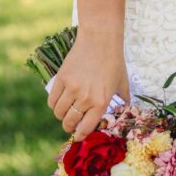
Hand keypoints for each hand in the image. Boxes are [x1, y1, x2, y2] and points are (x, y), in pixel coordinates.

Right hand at [47, 26, 128, 140]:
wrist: (100, 39)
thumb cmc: (114, 61)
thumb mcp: (123, 83)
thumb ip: (123, 101)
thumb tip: (123, 114)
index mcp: (101, 102)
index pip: (85, 128)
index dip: (80, 135)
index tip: (77, 136)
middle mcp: (85, 98)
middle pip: (69, 122)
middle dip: (69, 127)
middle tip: (70, 124)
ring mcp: (71, 88)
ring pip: (58, 112)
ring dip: (61, 116)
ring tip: (65, 113)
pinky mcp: (61, 78)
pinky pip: (52, 100)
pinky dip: (53, 104)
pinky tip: (59, 102)